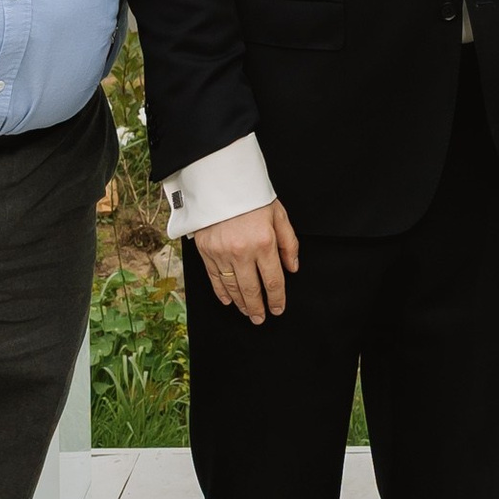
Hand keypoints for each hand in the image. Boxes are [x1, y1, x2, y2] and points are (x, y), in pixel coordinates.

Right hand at [196, 199, 301, 322]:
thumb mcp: (278, 214)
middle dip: (258, 308)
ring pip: (232, 287)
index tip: (278, 309)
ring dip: (241, 303)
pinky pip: (214, 278)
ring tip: (247, 312)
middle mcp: (242, 251)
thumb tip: (292, 268)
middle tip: (260, 318)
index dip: (276, 299)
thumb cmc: (251, 195)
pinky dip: (221, 292)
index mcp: (264, 242)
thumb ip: (289, 243)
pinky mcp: (206, 250)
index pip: (272, 281)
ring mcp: (221, 252)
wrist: (220, 180)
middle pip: (251, 290)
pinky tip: (228, 300)